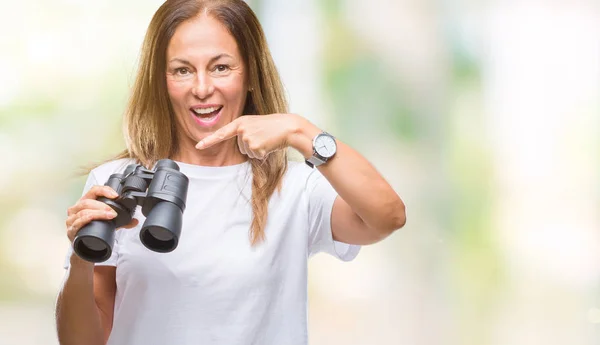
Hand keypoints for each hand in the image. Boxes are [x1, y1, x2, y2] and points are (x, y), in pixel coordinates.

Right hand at [65, 185, 138, 243]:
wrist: (84, 249)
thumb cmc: (93, 232)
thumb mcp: (108, 224)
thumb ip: (122, 222)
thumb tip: (135, 221)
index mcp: (85, 203)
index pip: (93, 190)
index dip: (104, 190)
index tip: (115, 196)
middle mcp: (76, 209)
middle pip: (87, 201)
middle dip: (102, 205)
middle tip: (113, 212)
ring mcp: (71, 220)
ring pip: (83, 211)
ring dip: (98, 213)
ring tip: (109, 216)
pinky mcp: (70, 230)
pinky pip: (78, 222)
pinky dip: (88, 220)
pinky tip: (95, 221)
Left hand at [195, 114, 318, 158]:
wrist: (288, 127)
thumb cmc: (274, 126)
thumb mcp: (256, 125)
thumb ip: (245, 132)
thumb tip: (243, 146)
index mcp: (240, 122)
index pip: (221, 133)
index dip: (209, 141)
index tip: (198, 146)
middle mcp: (241, 129)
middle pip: (241, 147)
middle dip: (252, 145)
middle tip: (263, 136)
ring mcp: (247, 138)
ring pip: (249, 152)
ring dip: (258, 149)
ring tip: (267, 139)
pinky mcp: (255, 146)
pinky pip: (256, 156)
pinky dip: (264, 153)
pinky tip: (270, 144)